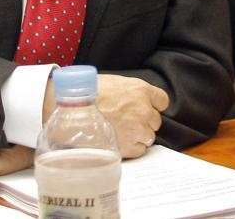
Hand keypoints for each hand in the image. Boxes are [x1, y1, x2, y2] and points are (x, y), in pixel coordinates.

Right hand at [45, 74, 167, 158]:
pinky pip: (140, 150)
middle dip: (144, 122)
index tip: (146, 108)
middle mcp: (144, 109)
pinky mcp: (130, 146)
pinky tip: (119, 142)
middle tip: (127, 122)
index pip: (162, 100)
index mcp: (140, 90)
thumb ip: (129, 92)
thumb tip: (131, 99)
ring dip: (138, 136)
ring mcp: (138, 129)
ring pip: (149, 136)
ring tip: (120, 133)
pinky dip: (132, 148)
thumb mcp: (113, 83)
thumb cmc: (86, 94)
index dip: (153, 105)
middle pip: (155, 120)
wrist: (72, 112)